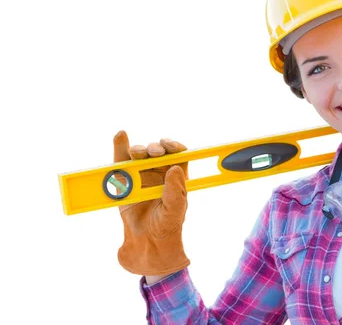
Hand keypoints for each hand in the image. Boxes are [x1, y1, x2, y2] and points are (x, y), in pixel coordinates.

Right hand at [113, 130, 190, 276]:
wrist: (145, 247)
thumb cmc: (165, 229)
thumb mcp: (174, 212)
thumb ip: (175, 192)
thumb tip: (175, 168)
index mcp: (177, 179)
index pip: (179, 156)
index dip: (176, 147)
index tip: (172, 147)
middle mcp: (160, 175)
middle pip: (158, 153)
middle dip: (156, 148)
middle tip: (154, 153)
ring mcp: (140, 177)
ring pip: (139, 155)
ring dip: (138, 149)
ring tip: (137, 153)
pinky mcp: (123, 183)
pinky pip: (121, 162)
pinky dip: (119, 148)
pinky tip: (120, 136)